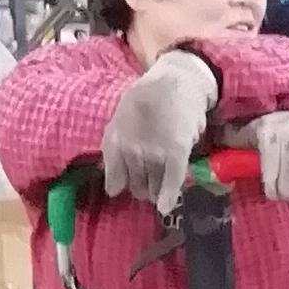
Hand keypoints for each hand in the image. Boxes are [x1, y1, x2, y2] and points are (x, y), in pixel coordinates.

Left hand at [100, 48, 218, 212]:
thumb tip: (113, 186)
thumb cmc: (148, 98)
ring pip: (153, 188)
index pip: (114, 181)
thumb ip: (114, 149)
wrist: (174, 81)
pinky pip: (171, 181)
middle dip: (143, 189)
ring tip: (164, 183)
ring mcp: (153, 152)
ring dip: (157, 191)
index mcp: (114, 141)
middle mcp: (131, 149)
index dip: (122, 187)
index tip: (128, 187)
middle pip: (136, 188)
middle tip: (152, 182)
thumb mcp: (121, 118)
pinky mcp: (176, 152)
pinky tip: (165, 207)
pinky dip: (168, 197)